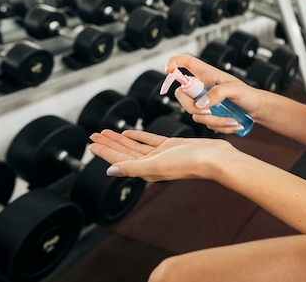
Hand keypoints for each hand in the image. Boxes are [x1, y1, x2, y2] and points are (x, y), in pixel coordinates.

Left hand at [89, 129, 232, 181]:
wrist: (214, 158)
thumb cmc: (189, 163)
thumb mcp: (157, 164)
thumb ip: (132, 168)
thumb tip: (110, 172)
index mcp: (145, 170)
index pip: (118, 160)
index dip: (104, 152)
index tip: (91, 144)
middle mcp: (150, 163)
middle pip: (123, 152)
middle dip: (108, 144)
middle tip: (93, 134)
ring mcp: (160, 155)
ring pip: (134, 146)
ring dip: (119, 139)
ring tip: (106, 132)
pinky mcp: (170, 146)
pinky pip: (149, 140)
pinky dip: (138, 136)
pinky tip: (129, 132)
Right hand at [166, 54, 262, 133]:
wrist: (256, 109)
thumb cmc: (248, 94)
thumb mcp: (235, 89)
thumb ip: (218, 93)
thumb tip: (201, 104)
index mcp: (206, 74)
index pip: (184, 62)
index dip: (173, 62)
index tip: (169, 71)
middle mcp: (201, 87)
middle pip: (180, 94)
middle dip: (192, 107)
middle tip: (209, 112)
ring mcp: (203, 102)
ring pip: (194, 114)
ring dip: (214, 121)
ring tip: (232, 120)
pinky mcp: (207, 115)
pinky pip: (204, 123)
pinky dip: (218, 127)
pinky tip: (232, 123)